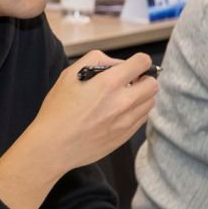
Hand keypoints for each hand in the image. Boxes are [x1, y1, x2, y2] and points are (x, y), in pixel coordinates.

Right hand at [28, 50, 157, 171]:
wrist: (54, 147)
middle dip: (143, 79)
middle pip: (153, 84)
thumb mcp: (68, 75)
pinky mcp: (126, 136)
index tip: (132, 66)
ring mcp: (126, 121)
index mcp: (108, 83)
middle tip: (129, 82)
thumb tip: (116, 64)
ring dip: (141, 96)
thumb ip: (95, 61)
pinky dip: (136, 111)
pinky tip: (119, 112)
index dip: (139, 61)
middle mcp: (123, 102)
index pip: (143, 63)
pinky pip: (142, 118)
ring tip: (123, 98)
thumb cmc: (58, 111)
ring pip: (150, 102)